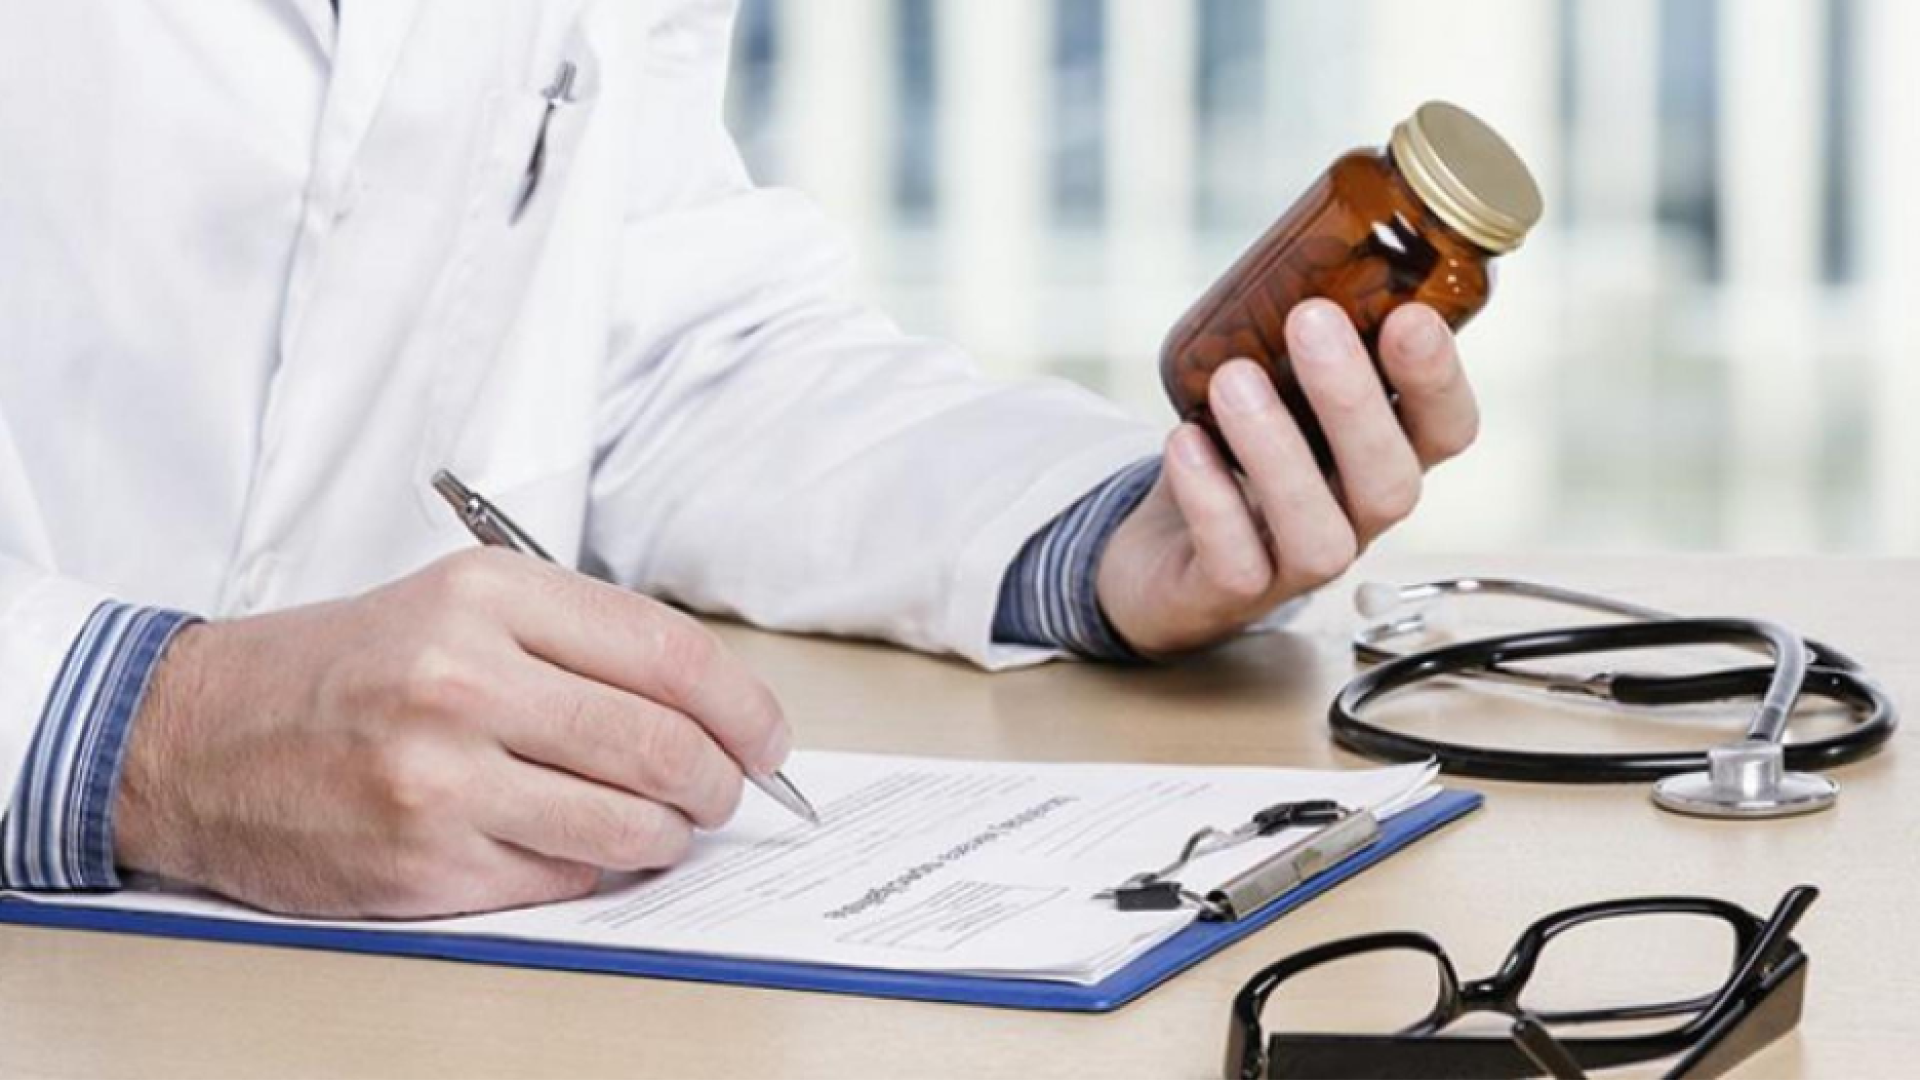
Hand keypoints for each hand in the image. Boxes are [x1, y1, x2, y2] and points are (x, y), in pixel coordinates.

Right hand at [114, 549, 790, 917]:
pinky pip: (566, 875)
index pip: (671, 655)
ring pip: (630, 823)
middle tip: (729, 791)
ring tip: (666, 824)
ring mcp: (442, 777)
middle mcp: (465, 679)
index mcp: (488, 596)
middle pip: (664, 744)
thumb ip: (581, 642)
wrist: (195, 738)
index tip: (769, 737)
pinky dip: (597, 865)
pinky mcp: (425, 862)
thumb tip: (711, 707)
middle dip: (723, 780)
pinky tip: (584, 845)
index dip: (745, 706)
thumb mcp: (458, 604)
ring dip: (672, 833)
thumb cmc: (343, 669)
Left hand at [1097, 300, 1477, 656]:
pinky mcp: (1232, 593)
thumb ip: (1303, 334)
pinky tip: (1185, 444)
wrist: (1160, 551)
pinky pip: (1236, 562)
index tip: (1409, 316)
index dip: (1439, 381)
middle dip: (1355, 401)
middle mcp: (1355, 516)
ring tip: (1234, 380)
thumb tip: (1314, 228)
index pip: (1446, 431)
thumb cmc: (1234, 456)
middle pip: (1390, 483)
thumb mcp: (1278, 390)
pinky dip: (1212, 501)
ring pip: (1318, 533)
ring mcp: (1297, 564)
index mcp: (1382, 457)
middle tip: (1311, 320)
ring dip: (1278, 451)